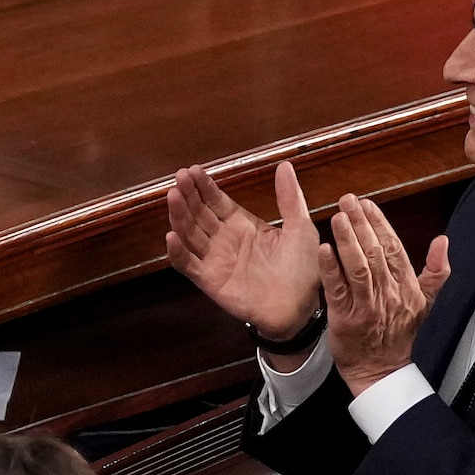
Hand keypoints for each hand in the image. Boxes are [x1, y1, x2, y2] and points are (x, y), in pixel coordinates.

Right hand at [164, 157, 327, 344]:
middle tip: (180, 177)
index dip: (204, 186)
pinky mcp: (208, 280)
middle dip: (188, 195)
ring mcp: (214, 259)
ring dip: (179, 215)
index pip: (217, 201)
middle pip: (199, 213)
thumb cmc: (302, 270)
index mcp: (243, 226)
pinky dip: (177, 251)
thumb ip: (289, 199)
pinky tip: (172, 236)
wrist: (299, 309)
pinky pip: (187, 264)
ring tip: (174, 196)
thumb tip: (284, 165)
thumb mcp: (300, 229)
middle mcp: (224, 240)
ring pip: (189, 233)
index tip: (194, 170)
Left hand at [319, 191, 444, 390]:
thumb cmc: (399, 334)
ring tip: (337, 217)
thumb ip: (436, 272)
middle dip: (361, 224)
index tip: (367, 204)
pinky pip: (338, 290)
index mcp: (407, 287)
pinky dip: (330, 268)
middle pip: (376, 252)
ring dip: (347, 240)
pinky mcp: (346, 318)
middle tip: (348, 200)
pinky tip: (322, 249)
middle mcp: (389, 293)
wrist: (382, 371)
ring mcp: (368, 306)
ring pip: (359, 267)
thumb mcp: (426, 303)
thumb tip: (443, 240)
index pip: (394, 248)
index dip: (380, 224)